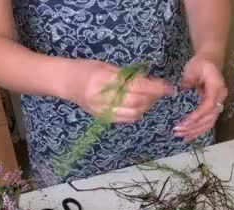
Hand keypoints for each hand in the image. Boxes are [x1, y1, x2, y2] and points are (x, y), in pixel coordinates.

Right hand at [59, 59, 174, 122]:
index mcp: (104, 81)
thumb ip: (127, 76)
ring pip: (134, 114)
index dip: (155, 88)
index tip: (169, 87)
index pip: (137, 87)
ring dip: (147, 106)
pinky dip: (137, 113)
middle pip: (137, 103)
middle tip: (160, 90)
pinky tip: (139, 105)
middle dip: (153, 97)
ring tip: (149, 96)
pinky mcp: (103, 118)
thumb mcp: (107, 66)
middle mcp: (104, 99)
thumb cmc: (85, 69)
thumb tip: (149, 81)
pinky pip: (127, 119)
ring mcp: (103, 111)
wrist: (65, 82)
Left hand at [174, 55, 227, 141]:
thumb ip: (189, 78)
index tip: (185, 122)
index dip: (197, 115)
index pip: (208, 105)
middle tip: (178, 131)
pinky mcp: (213, 109)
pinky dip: (198, 130)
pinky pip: (207, 122)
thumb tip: (184, 88)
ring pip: (209, 123)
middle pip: (209, 117)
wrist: (211, 61)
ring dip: (195, 131)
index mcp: (216, 87)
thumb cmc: (201, 63)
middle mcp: (220, 98)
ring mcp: (218, 104)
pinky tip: (188, 136)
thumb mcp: (194, 66)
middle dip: (194, 126)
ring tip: (181, 135)